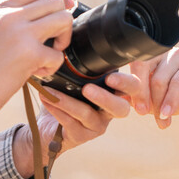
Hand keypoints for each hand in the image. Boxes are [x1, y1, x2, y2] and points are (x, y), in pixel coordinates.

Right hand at [0, 0, 73, 119]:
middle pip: (56, 1)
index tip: (65, 7)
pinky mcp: (30, 54)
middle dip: (63, 20)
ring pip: (64, 19)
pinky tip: (38, 72)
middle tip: (55, 39)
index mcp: (0, 8)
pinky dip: (53, 66)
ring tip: (50, 52)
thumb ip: (9, 17)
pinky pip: (58, 55)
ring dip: (64, 39)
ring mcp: (21, 33)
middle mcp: (10, 16)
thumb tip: (37, 13)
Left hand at [11, 71, 142, 177]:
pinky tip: (47, 100)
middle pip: (120, 108)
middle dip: (105, 98)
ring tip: (51, 91)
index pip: (131, 88)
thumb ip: (81, 68)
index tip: (111, 78)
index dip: (126, 84)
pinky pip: (70, 123)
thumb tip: (71, 41)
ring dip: (67, 101)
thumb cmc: (65, 98)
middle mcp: (110, 111)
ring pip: (87, 114)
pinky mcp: (82, 136)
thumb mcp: (74, 80)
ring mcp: (97, 126)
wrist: (47, 125)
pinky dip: (56, 110)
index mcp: (114, 93)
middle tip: (87, 89)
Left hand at [129, 48, 178, 128]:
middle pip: (143, 68)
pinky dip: (171, 100)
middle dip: (141, 93)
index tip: (123, 103)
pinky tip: (167, 113)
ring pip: (159, 79)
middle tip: (140, 112)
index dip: (127, 84)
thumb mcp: (152, 99)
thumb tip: (116, 99)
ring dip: (158, 103)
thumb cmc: (175, 96)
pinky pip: (177, 83)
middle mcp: (162, 52)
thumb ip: (135, 97)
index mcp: (148, 56)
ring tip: (160, 120)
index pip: (132, 65)